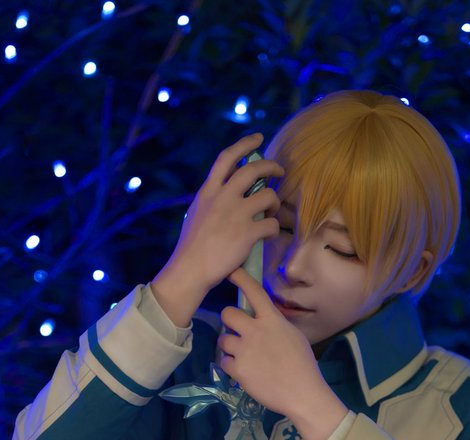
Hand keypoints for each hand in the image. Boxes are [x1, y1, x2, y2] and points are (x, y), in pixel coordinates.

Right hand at [164, 133, 284, 296]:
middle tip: (279, 172)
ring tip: (273, 211)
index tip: (258, 139)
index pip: (227, 158)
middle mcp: (223, 198)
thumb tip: (225, 193)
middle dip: (271, 167)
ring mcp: (236, 214)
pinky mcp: (247, 233)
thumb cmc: (191, 247)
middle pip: (253, 170)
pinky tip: (270, 233)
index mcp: (208, 191)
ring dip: (275, 202)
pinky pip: (272, 224)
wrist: (190, 270)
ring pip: (268, 196)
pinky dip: (275, 228)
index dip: (245, 144)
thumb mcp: (196, 213)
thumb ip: (211, 200)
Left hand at [217, 268, 324, 420]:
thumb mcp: (294, 336)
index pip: (254, 292)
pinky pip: (224, 361)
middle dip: (229, 321)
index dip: (240, 278)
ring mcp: (244, 350)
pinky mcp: (238, 369)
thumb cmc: (303, 365)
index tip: (230, 272)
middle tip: (236, 331)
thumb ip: (275, 325)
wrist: (302, 393)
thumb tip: (264, 319)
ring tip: (242, 355)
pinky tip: (243, 371)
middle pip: (227, 314)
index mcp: (272, 320)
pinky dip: (231, 366)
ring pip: (223, 339)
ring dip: (229, 346)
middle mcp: (255, 331)